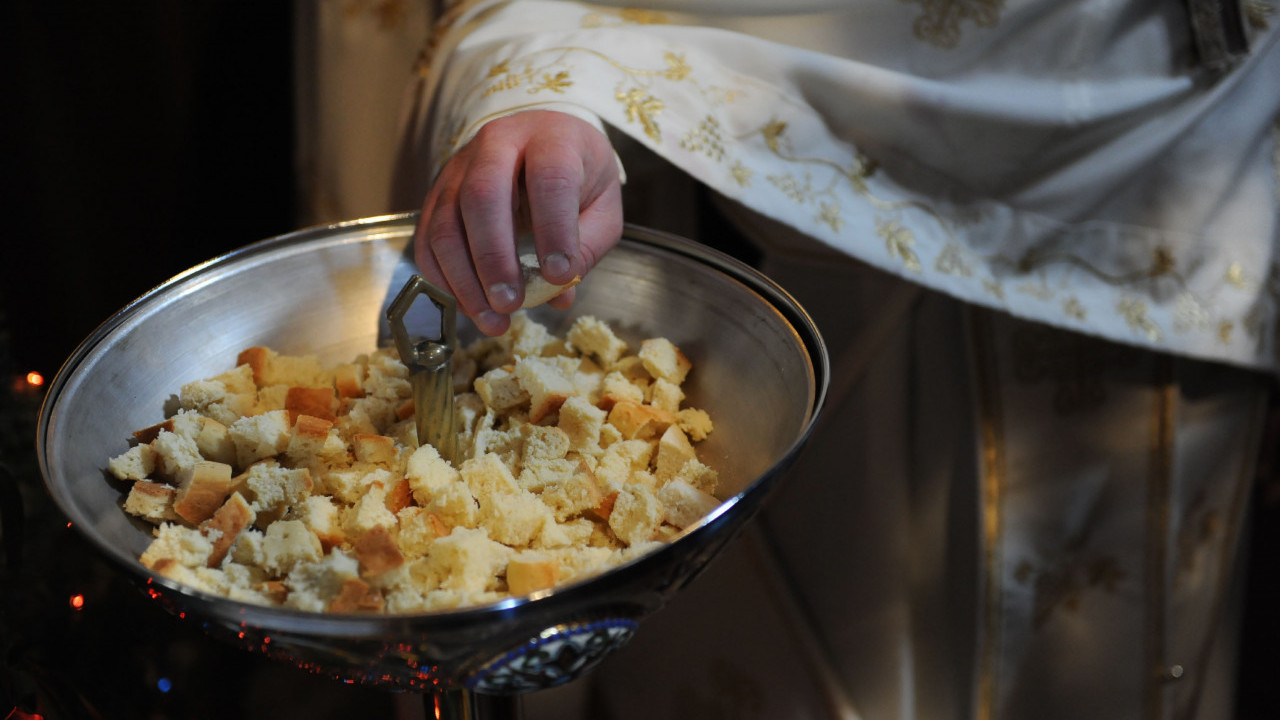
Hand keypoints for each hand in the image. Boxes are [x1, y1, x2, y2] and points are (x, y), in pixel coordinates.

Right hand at [414, 109, 623, 335]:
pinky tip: (469, 307)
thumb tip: (559, 293)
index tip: (560, 275)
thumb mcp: (602, 205)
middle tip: (510, 304)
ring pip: (446, 223)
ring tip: (492, 320)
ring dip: (464, 280)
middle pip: (482, 196)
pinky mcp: (438, 195)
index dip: (554, 229)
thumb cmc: (579, 176)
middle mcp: (498, 144)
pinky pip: (427, 239)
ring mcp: (460, 168)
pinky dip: (443, 279)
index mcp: (551, 139)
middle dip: (494, 258)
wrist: (542, 140)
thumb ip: (588, 245)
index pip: (550, 178)